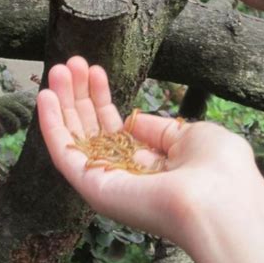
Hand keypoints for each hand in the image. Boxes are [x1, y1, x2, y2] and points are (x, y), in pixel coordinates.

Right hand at [38, 57, 263, 262]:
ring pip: (75, 137)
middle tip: (70, 63)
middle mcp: (125, 172)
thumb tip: (132, 121)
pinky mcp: (91, 186)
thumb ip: (158, 129)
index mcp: (150, 163)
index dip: (102, 97)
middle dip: (80, 95)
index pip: (116, 127)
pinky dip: (51, 124)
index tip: (94, 70)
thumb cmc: (217, 166)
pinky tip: (45, 96)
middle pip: (92, 128)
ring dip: (63, 102)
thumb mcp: (191, 135)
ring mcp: (106, 180)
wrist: (218, 199)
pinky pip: (64, 153)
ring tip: (57, 69)